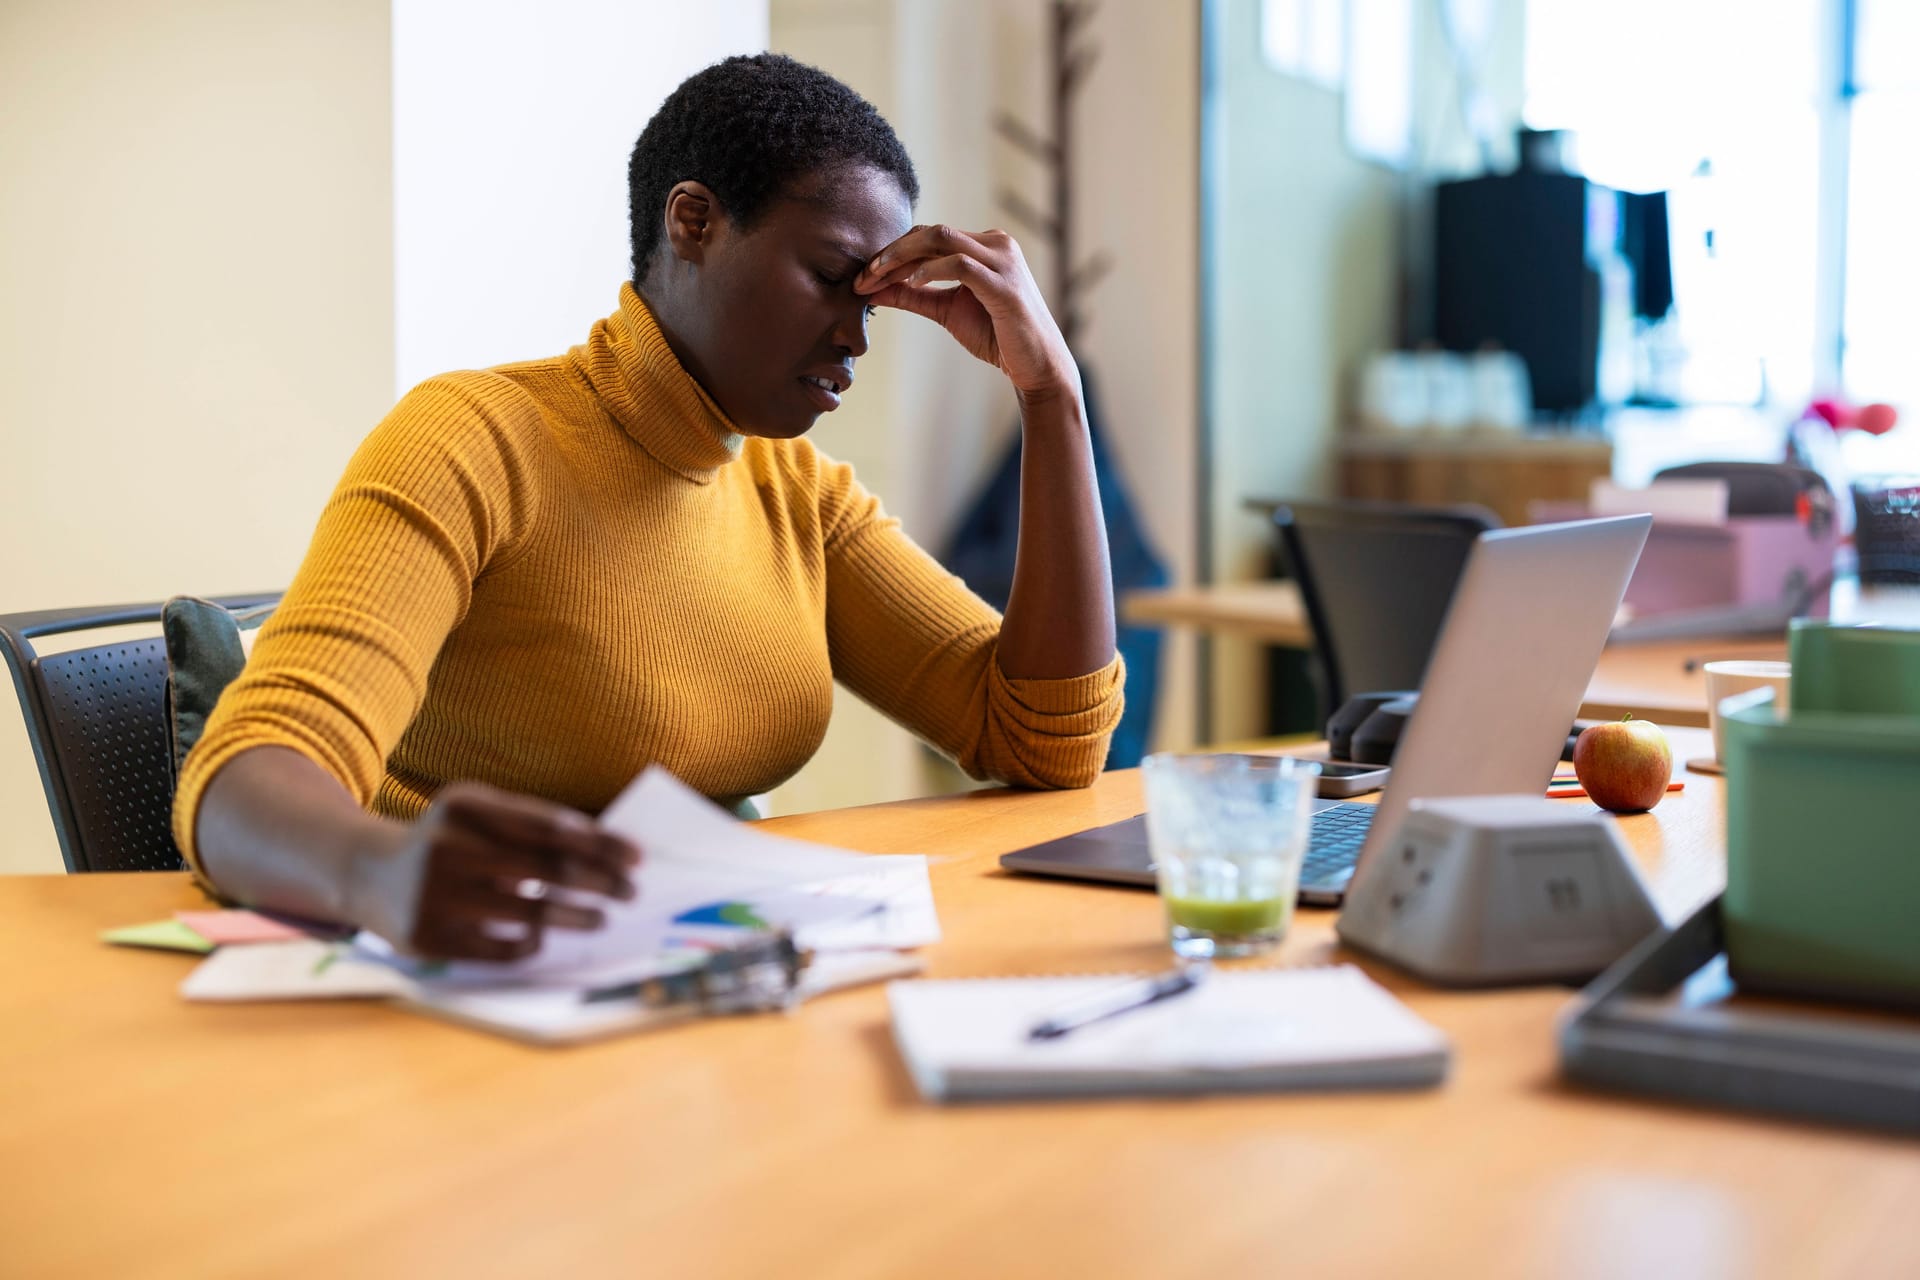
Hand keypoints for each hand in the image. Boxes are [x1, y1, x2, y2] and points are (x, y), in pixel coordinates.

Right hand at [359, 782, 639, 961]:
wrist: (367, 873)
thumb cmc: (446, 841)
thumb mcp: (478, 815)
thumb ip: (531, 825)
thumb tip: (607, 850)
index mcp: (466, 807)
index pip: (550, 826)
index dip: (600, 843)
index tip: (637, 857)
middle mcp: (446, 847)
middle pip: (546, 869)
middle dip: (599, 882)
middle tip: (631, 892)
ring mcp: (435, 895)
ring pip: (529, 913)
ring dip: (577, 916)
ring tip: (600, 917)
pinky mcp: (428, 937)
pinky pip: (500, 948)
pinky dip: (530, 942)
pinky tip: (541, 935)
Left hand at [855, 225, 1076, 400]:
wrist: (1036, 366)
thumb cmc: (997, 337)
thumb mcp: (946, 311)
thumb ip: (913, 297)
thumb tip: (872, 290)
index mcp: (984, 245)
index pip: (929, 237)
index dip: (892, 253)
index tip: (863, 277)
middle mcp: (995, 244)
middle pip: (930, 232)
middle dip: (891, 253)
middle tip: (862, 276)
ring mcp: (1002, 260)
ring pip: (942, 239)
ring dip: (903, 257)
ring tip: (877, 278)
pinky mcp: (1004, 283)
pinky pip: (960, 265)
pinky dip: (931, 271)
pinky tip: (911, 284)